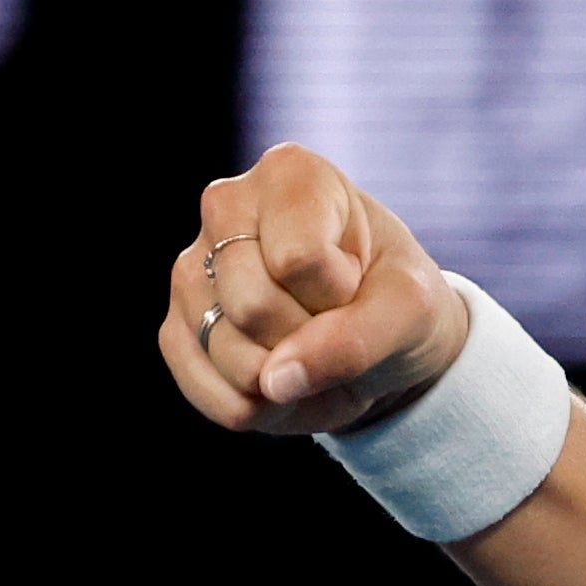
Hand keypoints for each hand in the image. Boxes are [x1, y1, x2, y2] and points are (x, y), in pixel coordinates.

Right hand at [161, 144, 472, 436]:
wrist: (382, 337)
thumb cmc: (397, 301)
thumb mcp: (409, 313)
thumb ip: (354, 340)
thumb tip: (271, 381)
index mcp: (290, 175)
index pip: (299, 260)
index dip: (339, 296)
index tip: (356, 284)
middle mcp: (225, 207)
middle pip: (254, 307)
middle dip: (311, 341)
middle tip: (336, 324)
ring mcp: (191, 269)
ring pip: (227, 354)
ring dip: (291, 384)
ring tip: (317, 356)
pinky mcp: (176, 330)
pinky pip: (211, 394)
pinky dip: (265, 410)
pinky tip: (288, 382)